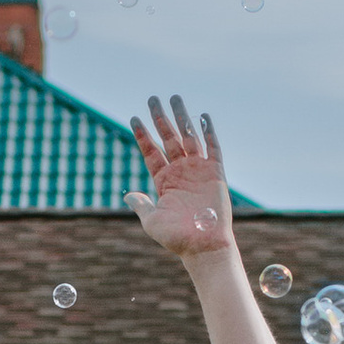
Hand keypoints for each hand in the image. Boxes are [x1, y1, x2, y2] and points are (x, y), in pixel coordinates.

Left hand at [126, 99, 232, 259]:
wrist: (203, 245)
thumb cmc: (177, 238)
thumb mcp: (152, 220)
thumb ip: (141, 204)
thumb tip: (127, 194)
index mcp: (164, 181)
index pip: (151, 152)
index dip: (143, 135)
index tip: (134, 118)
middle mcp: (180, 172)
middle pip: (168, 138)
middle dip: (161, 118)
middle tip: (153, 99)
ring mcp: (198, 170)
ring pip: (188, 137)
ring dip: (181, 118)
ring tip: (174, 98)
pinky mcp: (215, 173)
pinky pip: (212, 148)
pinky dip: (208, 132)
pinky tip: (202, 116)